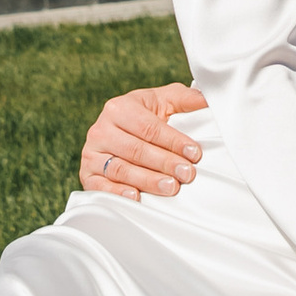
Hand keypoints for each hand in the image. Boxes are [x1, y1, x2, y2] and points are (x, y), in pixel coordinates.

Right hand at [79, 84, 205, 200]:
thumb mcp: (165, 101)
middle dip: (165, 163)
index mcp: (119, 108)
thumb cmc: (146, 115)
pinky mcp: (87, 174)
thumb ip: (186, 99)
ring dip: (148, 180)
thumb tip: (209, 98)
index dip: (173, 141)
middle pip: (136, 150)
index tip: (195, 153)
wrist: (118, 130)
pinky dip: (118, 193)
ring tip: (171, 187)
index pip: (149, 127)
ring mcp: (92, 153)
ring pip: (121, 169)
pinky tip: (137, 198)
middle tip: (188, 174)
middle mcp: (101, 129)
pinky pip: (101, 186)